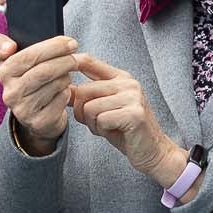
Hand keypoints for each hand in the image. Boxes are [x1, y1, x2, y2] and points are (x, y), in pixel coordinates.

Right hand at [0, 33, 78, 154]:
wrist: (34, 114)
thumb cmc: (26, 79)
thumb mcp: (12, 60)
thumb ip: (1, 44)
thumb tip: (8, 47)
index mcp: (4, 72)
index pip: (28, 55)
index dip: (52, 47)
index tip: (70, 42)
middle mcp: (10, 92)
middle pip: (45, 71)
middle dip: (66, 60)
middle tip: (77, 57)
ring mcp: (24, 109)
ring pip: (55, 85)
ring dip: (67, 76)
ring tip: (68, 73)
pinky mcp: (39, 122)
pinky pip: (61, 100)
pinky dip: (67, 92)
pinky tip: (65, 90)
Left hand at [70, 54, 182, 185]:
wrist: (153, 151)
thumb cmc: (126, 131)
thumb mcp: (103, 110)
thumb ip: (87, 97)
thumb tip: (63, 87)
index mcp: (120, 78)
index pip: (89, 61)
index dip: (71, 63)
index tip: (59, 74)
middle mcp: (128, 83)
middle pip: (84, 90)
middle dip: (81, 112)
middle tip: (96, 123)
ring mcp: (133, 97)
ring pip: (90, 107)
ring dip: (93, 123)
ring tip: (108, 128)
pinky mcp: (134, 114)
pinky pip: (101, 119)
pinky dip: (103, 130)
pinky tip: (116, 132)